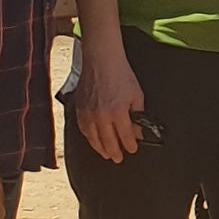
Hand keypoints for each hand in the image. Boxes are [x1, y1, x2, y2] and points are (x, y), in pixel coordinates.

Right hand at [68, 39, 146, 162]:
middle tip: (119, 158)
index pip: (125, 136)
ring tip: (107, 154)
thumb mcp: (137, 95)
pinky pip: (83, 129)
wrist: (101, 59)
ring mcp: (88, 113)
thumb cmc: (120, 74)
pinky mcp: (79, 108)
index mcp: (118, 112)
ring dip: (101, 149)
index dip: (130, 146)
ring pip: (94, 138)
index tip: (132, 149)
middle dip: (115, 152)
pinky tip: (94, 141)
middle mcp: (102, 115)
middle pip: (108, 141)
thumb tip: (139, 131)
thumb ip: (139, 115)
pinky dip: (89, 138)